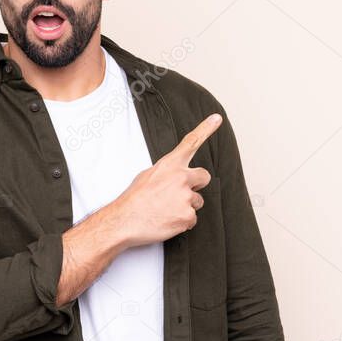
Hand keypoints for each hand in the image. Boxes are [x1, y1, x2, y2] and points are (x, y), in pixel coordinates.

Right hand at [110, 113, 221, 247]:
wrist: (124, 221)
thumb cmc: (133, 200)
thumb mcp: (147, 176)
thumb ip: (167, 173)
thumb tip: (174, 178)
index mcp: (170, 165)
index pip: (191, 142)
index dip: (206, 129)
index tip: (217, 119)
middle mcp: (181, 178)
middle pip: (204, 176)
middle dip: (197, 184)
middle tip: (181, 193)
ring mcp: (186, 197)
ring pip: (197, 201)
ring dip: (185, 206)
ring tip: (165, 210)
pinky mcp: (188, 216)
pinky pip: (192, 219)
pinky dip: (182, 222)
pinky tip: (167, 221)